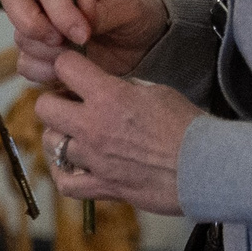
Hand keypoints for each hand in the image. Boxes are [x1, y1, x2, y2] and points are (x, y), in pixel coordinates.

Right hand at [1, 0, 168, 82]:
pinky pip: (26, 64)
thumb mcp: (131, 5)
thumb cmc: (137, 12)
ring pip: (21, 38)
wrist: (146, 41)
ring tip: (77, 60)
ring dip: (45, 54)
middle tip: (62, 44)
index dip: (58, 12)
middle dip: (34, 27)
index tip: (84, 34)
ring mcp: (43, 27)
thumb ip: (105, 8)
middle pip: (14, 2)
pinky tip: (67, 74)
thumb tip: (82, 4)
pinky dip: (42, 72)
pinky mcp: (46, 55)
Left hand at [31, 51, 199, 215]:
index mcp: (109, 96)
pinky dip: (63, 173)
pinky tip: (71, 165)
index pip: (65, 66)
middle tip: (68, 103)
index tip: (72, 69)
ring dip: (58, 135)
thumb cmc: (187, 126)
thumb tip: (104, 86)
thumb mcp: (156, 91)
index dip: (67, 64)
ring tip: (72, 133)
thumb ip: (123, 88)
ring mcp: (95, 159)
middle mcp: (94, 126)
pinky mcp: (103, 186)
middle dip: (54, 100)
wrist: (206, 167)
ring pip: (50, 143)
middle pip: (45, 106)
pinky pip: (64, 182)